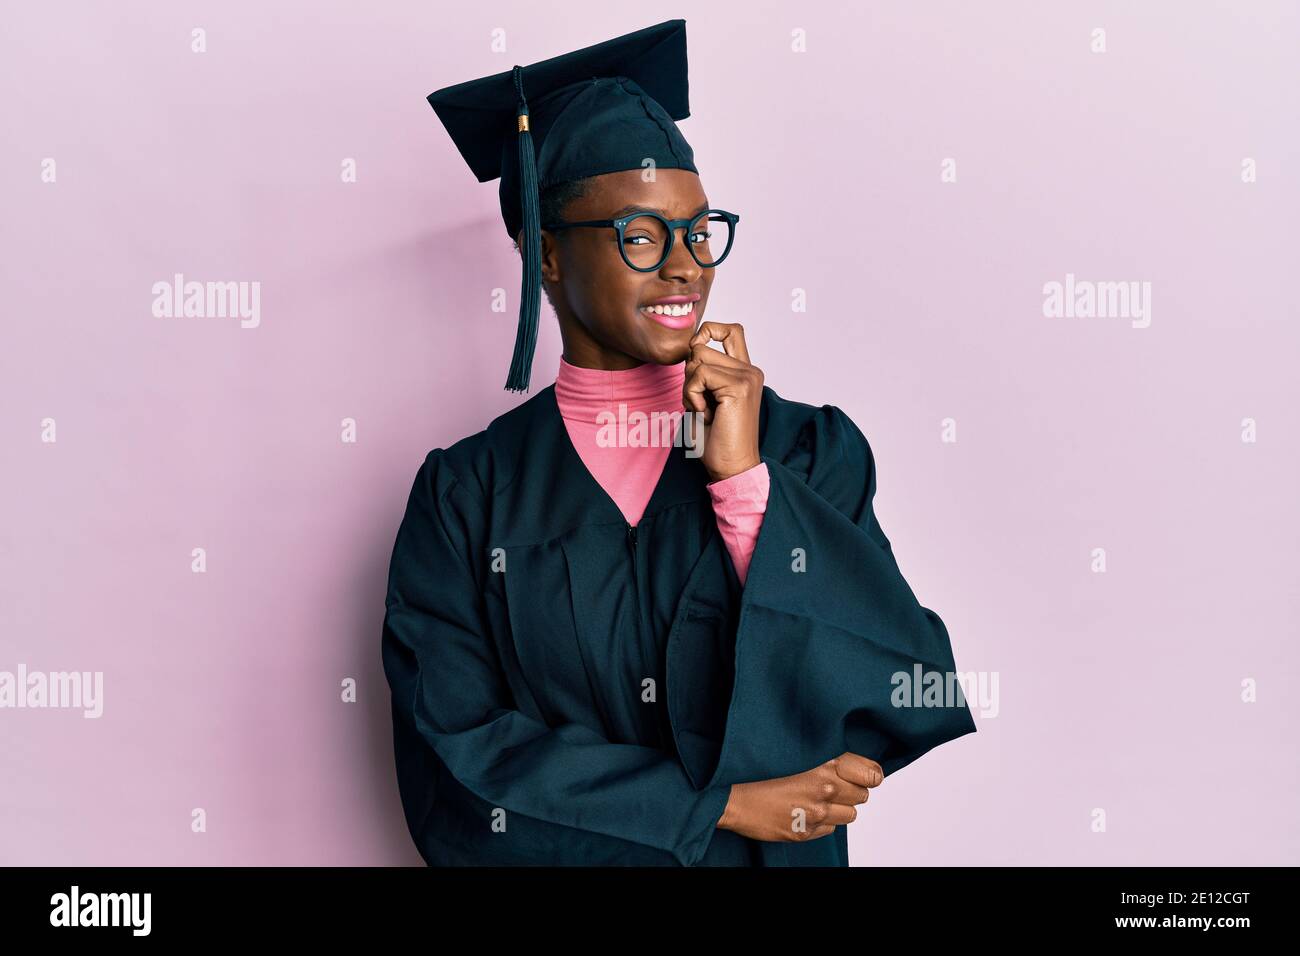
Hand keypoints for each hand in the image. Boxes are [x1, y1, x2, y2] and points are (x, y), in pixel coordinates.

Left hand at [682, 322, 762, 482]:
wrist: (732, 467)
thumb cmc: (717, 439)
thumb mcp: (706, 397)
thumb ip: (704, 372)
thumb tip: (690, 348)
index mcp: (745, 371)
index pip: (729, 330)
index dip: (707, 332)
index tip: (695, 359)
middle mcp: (750, 370)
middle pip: (702, 346)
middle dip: (688, 374)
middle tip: (700, 402)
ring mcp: (747, 376)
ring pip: (697, 358)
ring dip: (689, 387)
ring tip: (704, 410)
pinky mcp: (739, 386)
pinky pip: (698, 375)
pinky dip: (691, 395)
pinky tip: (705, 414)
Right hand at [715, 752, 883, 842]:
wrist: (731, 795)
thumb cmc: (759, 768)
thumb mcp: (794, 750)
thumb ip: (825, 754)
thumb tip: (852, 760)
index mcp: (824, 761)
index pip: (872, 773)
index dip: (869, 773)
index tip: (863, 774)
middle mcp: (825, 787)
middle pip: (863, 794)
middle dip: (852, 789)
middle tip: (834, 784)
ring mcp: (816, 812)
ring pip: (850, 814)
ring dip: (839, 807)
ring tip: (818, 798)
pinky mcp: (806, 831)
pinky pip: (831, 828)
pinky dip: (823, 821)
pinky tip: (804, 809)